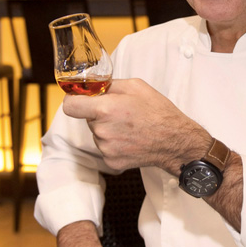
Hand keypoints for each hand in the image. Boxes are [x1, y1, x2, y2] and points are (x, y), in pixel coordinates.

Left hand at [62, 78, 210, 174]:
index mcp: (105, 109)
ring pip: (96, 134)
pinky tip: (130, 139)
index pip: (70, 106)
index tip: (82, 100)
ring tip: (129, 127)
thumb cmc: (158, 112)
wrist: (175, 141)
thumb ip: (109, 85)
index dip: (75, 101)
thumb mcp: (136, 86)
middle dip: (98, 114)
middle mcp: (102, 130)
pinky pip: (105, 148)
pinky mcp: (111, 161)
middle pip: (87, 119)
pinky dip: (114, 143)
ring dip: (107, 129)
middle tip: (120, 112)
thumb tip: (94, 87)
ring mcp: (106, 148)